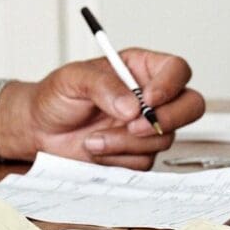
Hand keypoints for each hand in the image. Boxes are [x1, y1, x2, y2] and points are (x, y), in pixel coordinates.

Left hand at [0, 50, 203, 169]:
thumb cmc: (56, 96)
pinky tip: (96, 148)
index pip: (176, 70)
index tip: (148, 99)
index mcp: (139, 68)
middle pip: (191, 105)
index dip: (171, 84)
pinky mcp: (137, 153)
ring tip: (94, 137)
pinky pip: (144, 161)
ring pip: (165, 138)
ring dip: (127, 142)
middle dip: (168, 119)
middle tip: (134, 127)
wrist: (39, 130)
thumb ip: (103, 86)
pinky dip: (118, 157)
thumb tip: (132, 106)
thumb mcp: (73, 79)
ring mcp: (146, 127)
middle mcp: (149, 97)